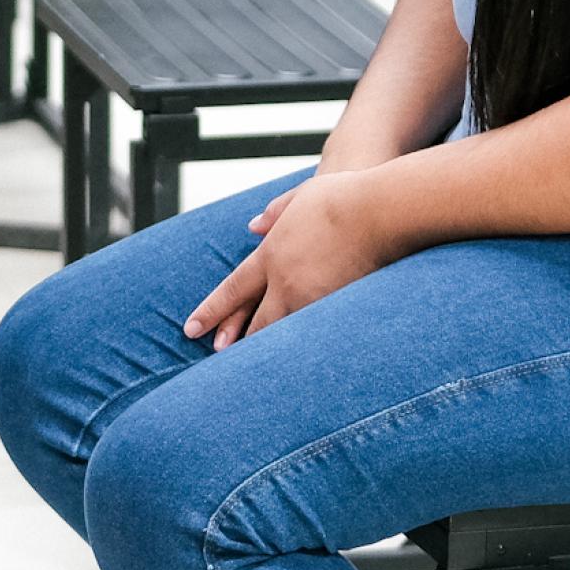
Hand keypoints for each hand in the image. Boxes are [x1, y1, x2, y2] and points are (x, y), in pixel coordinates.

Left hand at [184, 171, 392, 347]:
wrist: (378, 211)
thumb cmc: (342, 197)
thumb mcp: (299, 197)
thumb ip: (275, 213)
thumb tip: (254, 226)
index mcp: (271, 255)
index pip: (233, 290)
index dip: (211, 311)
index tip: (191, 329)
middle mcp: (286, 282)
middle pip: (257, 322)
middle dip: (239, 342)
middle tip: (222, 359)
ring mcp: (313, 299)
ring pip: (286, 332)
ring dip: (271, 349)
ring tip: (257, 371)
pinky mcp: (339, 310)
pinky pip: (317, 334)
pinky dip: (307, 346)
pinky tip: (305, 362)